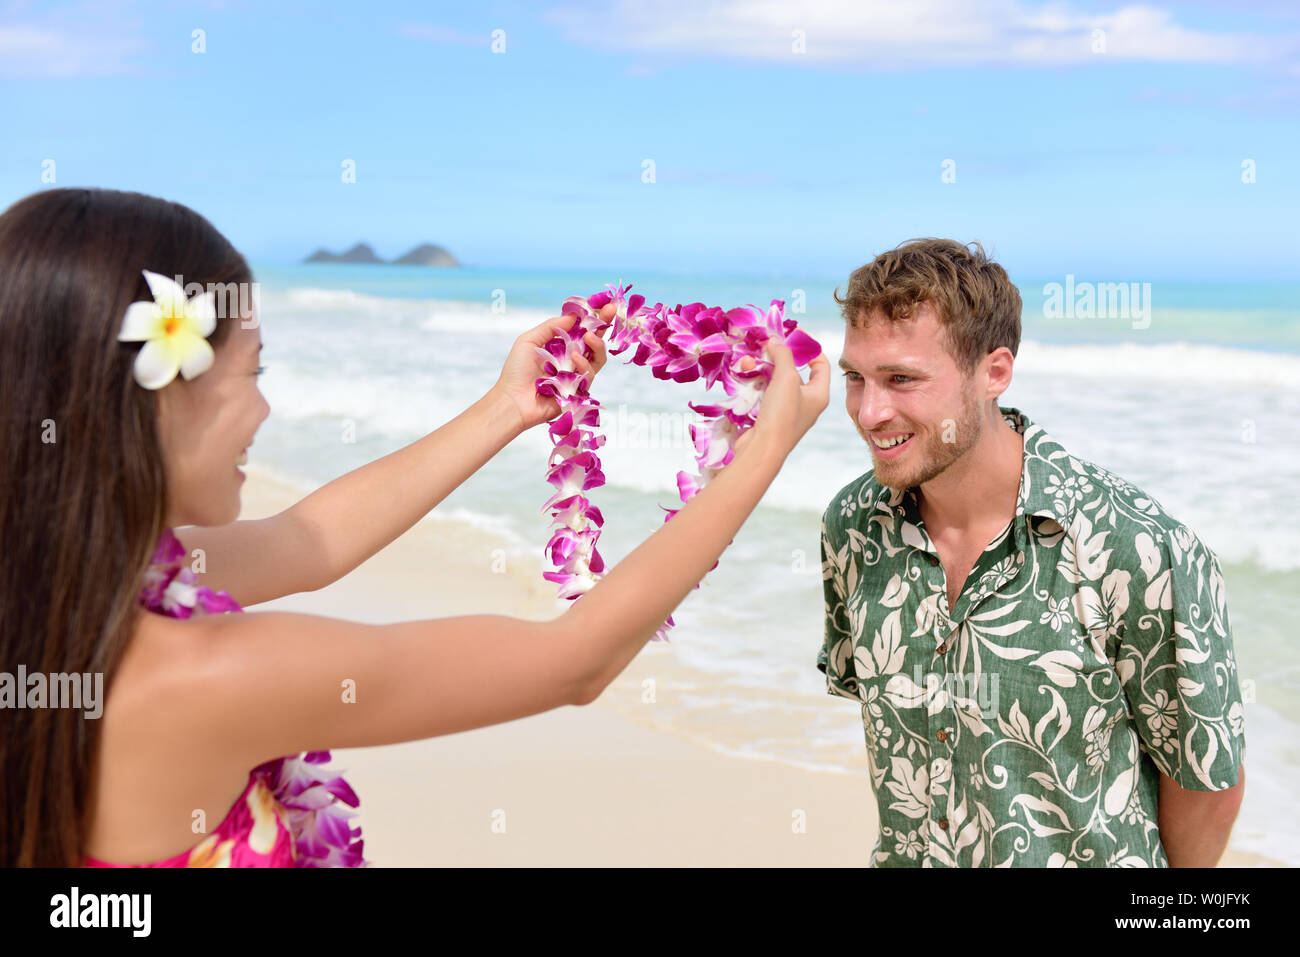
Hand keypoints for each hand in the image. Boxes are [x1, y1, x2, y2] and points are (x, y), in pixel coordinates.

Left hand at [490, 304, 615, 431]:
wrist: (513, 400)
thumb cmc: (516, 371)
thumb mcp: (529, 340)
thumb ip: (551, 327)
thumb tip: (574, 315)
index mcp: (560, 345)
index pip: (581, 328)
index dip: (593, 316)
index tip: (604, 304)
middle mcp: (570, 359)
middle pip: (594, 341)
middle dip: (604, 324)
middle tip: (610, 311)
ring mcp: (576, 375)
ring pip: (597, 358)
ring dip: (596, 344)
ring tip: (589, 337)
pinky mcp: (579, 390)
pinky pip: (589, 375)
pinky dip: (583, 364)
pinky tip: (574, 359)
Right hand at [734, 337, 829, 458]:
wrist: (762, 450)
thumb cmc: (782, 414)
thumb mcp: (786, 378)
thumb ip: (783, 355)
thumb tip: (775, 340)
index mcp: (819, 394)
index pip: (821, 364)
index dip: (809, 347)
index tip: (794, 334)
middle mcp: (806, 402)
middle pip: (794, 370)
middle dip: (778, 356)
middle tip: (765, 344)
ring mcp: (786, 410)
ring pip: (775, 380)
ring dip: (761, 368)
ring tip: (747, 361)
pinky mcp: (769, 416)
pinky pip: (763, 392)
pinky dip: (754, 382)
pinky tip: (743, 374)